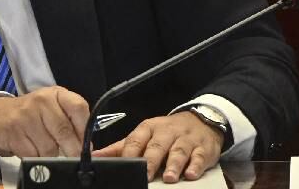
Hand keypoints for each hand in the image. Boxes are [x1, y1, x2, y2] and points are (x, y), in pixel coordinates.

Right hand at [0, 87, 88, 156]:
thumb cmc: (30, 115)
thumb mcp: (52, 111)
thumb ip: (70, 123)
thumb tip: (88, 147)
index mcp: (55, 94)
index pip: (79, 108)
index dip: (84, 129)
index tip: (85, 144)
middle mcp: (41, 101)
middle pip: (65, 132)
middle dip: (71, 151)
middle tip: (71, 157)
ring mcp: (26, 116)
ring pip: (50, 147)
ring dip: (50, 155)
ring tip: (43, 148)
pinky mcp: (14, 132)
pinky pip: (34, 155)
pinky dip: (35, 158)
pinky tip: (30, 150)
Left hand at [93, 112, 222, 182]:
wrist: (200, 121)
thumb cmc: (166, 132)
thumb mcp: (144, 135)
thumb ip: (120, 147)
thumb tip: (95, 156)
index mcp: (148, 128)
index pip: (136, 140)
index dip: (130, 153)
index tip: (125, 166)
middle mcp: (166, 132)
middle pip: (157, 146)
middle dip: (150, 160)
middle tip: (145, 174)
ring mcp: (186, 139)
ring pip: (179, 151)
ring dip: (173, 165)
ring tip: (168, 178)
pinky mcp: (204, 148)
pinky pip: (200, 156)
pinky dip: (196, 165)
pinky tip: (191, 174)